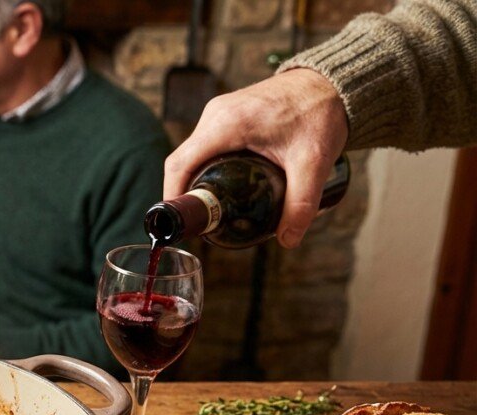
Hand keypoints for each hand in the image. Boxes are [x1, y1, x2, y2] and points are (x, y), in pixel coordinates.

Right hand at [164, 68, 348, 247]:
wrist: (331, 84)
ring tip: (212, 206)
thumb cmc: (320, 114)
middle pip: (182, 161)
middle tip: (201, 221)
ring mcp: (218, 112)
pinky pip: (204, 144)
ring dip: (195, 179)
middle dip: (186, 192)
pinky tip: (222, 183)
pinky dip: (205, 165)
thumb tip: (288, 240)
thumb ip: (301, 204)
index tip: (181, 221)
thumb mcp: (312, 163)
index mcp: (227, 124)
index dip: (173, 195)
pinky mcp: (226, 113)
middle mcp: (215, 114)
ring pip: (192, 152)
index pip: (180, 164)